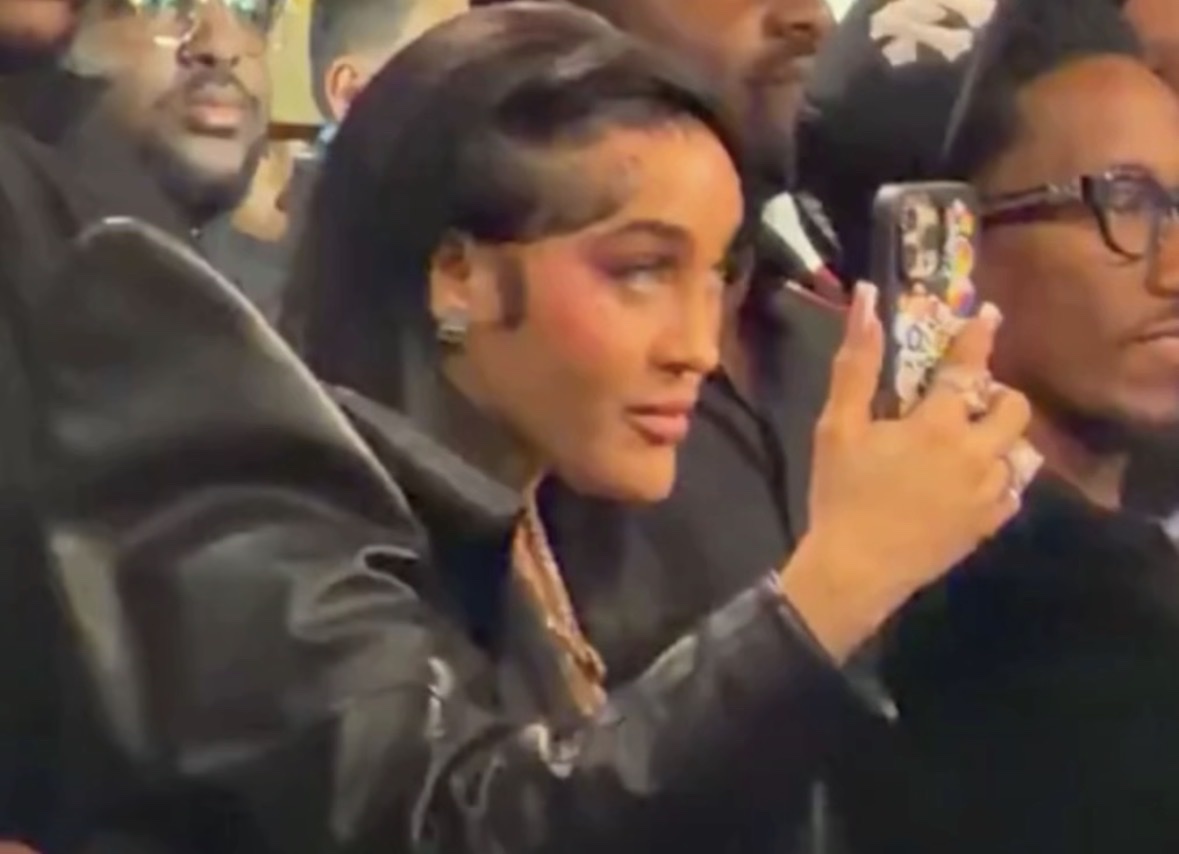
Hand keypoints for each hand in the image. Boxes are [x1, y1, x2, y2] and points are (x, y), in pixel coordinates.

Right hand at [780, 283, 1034, 661]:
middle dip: (996, 394)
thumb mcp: (837, 425)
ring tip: (971, 442)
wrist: (856, 570)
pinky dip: (1000, 477)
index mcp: (937, 424)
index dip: (979, 336)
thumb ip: (856, 364)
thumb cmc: (842, 493)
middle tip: (966, 400)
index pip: (969, 367)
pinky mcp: (988, 524)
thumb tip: (867, 301)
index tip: (988, 314)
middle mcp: (975, 453)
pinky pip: (1012, 490)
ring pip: (1019, 449)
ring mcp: (988, 492)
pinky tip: (973, 480)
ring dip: (1000, 437)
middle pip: (1013, 407)